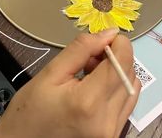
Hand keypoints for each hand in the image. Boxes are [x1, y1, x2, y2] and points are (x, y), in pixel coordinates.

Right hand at [0, 30, 140, 137]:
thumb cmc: (29, 112)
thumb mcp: (50, 73)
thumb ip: (81, 49)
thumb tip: (108, 33)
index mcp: (89, 101)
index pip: (123, 62)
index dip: (119, 43)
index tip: (104, 38)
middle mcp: (107, 120)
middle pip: (130, 74)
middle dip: (116, 57)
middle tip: (90, 56)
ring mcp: (112, 132)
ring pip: (132, 89)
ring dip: (118, 73)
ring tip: (91, 72)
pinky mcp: (112, 137)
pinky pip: (125, 104)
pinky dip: (115, 89)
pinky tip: (95, 87)